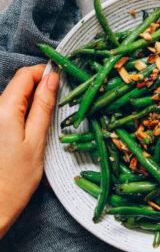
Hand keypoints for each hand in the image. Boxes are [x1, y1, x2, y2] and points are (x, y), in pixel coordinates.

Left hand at [0, 65, 58, 237]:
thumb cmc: (17, 178)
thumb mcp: (37, 139)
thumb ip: (44, 106)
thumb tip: (52, 79)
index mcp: (4, 109)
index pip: (25, 76)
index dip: (44, 73)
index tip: (62, 80)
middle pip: (20, 85)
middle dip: (41, 88)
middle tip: (60, 102)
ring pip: (17, 97)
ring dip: (35, 101)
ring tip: (50, 119)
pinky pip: (12, 111)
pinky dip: (27, 113)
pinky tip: (36, 128)